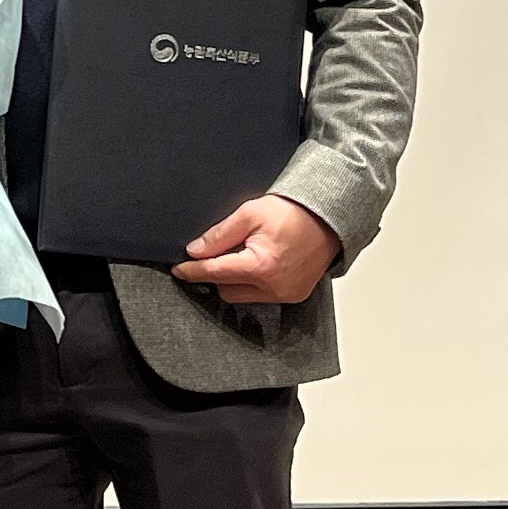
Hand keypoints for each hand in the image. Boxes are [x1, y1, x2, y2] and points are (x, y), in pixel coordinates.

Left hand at [176, 192, 340, 308]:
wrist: (328, 216)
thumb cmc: (294, 212)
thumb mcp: (249, 214)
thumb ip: (219, 235)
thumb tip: (195, 251)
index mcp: (261, 266)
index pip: (214, 273)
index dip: (192, 271)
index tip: (179, 270)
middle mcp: (274, 287)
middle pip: (226, 289)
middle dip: (218, 273)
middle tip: (222, 252)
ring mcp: (286, 294)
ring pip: (243, 296)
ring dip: (236, 279)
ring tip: (246, 254)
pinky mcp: (294, 295)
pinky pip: (262, 296)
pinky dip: (254, 283)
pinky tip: (260, 263)